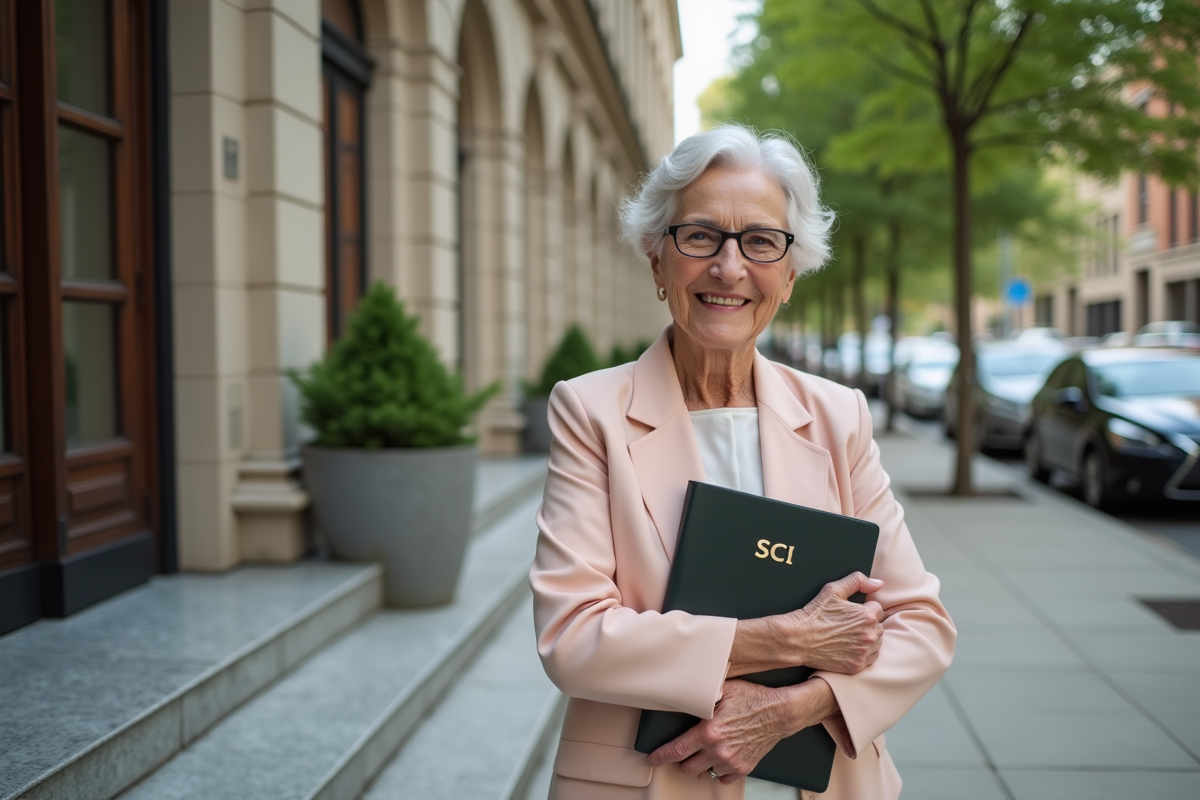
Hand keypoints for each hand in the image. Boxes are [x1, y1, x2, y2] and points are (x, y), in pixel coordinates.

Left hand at [647, 679, 834, 783]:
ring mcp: (731, 762)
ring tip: (707, 749)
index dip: (660, 756)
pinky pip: (722, 777)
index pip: (676, 750)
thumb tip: (683, 692)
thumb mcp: (723, 690)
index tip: (652, 758)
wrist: (779, 713)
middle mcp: (718, 750)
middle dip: (681, 760)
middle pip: (687, 767)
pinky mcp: (743, 768)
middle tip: (684, 750)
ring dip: (702, 763)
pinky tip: (721, 755)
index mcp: (709, 731)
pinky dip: (719, 769)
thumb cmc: (752, 698)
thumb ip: (701, 696)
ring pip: (704, 772)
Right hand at [788, 572, 883, 673]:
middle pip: (879, 626)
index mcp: (867, 615)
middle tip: (847, 625)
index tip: (851, 614)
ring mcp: (864, 652)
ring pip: (876, 642)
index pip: (878, 610)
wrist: (799, 639)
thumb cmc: (815, 614)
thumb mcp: (833, 590)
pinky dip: (863, 653)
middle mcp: (870, 635)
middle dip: (867, 624)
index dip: (863, 609)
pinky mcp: (857, 665)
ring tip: (847, 636)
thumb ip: (857, 581)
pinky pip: (870, 658)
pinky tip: (848, 647)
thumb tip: (878, 583)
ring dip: (867, 638)